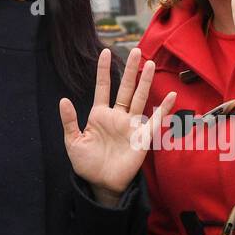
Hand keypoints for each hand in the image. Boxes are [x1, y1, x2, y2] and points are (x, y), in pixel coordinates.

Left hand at [59, 48, 176, 196]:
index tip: (105, 51)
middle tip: (136, 50)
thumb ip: (70, 121)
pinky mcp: (142, 138)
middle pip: (125, 88)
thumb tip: (63, 100)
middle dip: (130, 69)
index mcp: (99, 115)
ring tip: (149, 64)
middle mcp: (117, 116)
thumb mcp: (73, 142)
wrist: (101, 184)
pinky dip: (163, 109)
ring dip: (145, 82)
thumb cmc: (87, 163)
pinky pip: (155, 121)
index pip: (103, 87)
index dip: (103, 70)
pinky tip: (171, 96)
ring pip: (139, 98)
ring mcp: (131, 126)